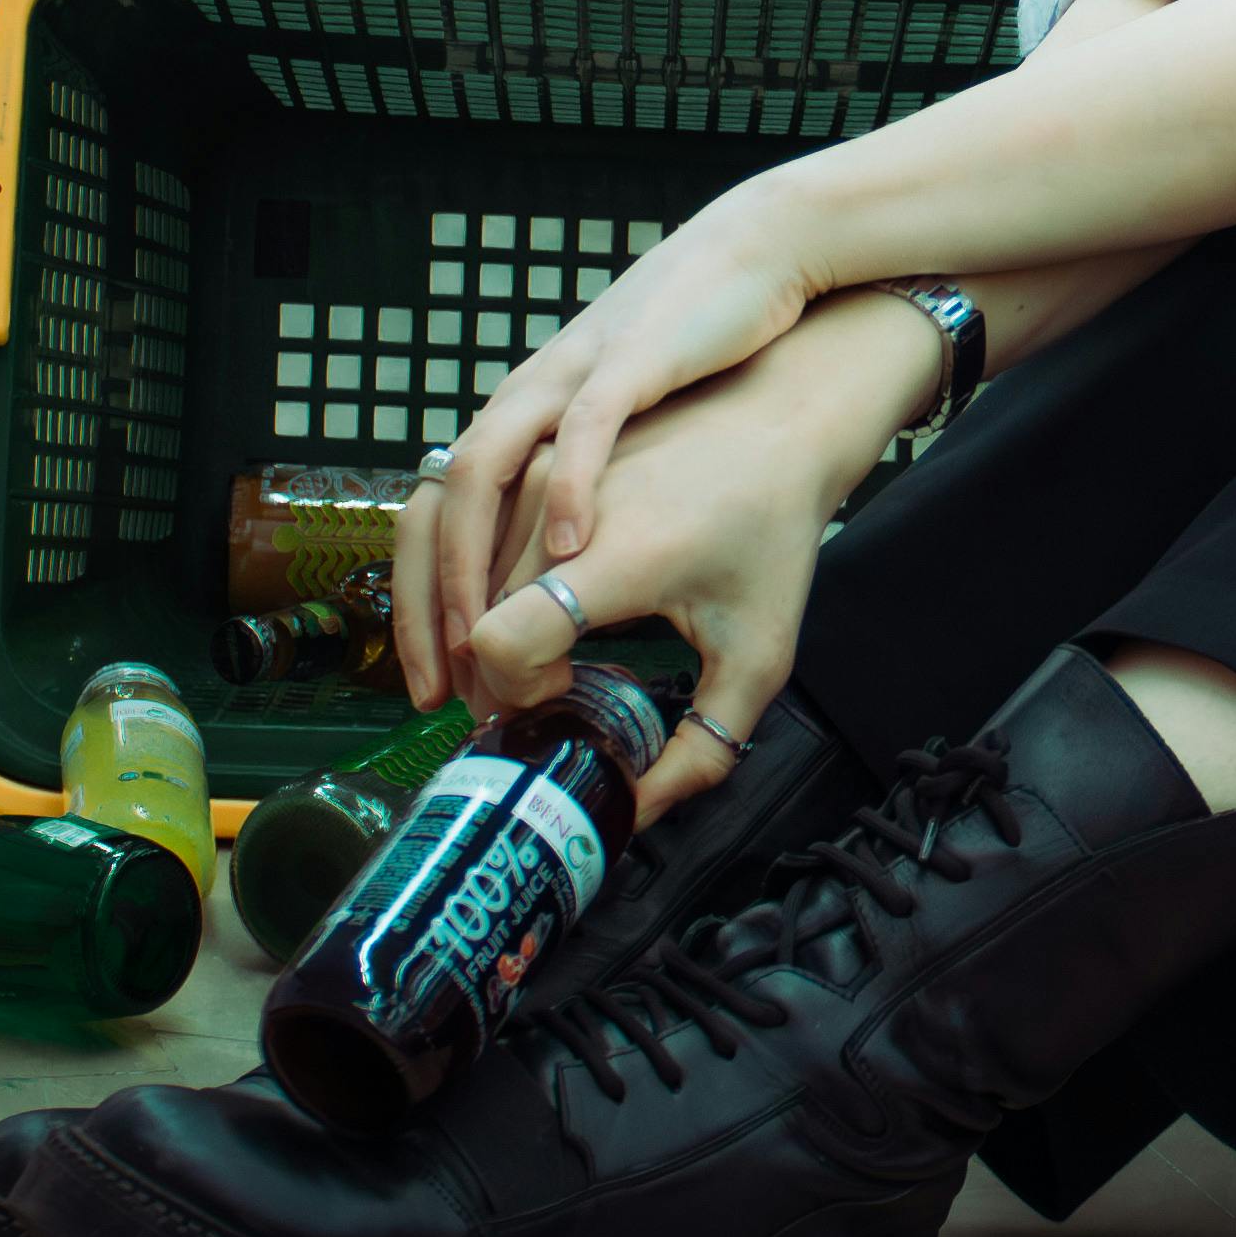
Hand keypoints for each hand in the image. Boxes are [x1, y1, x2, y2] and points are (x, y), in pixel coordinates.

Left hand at [419, 187, 828, 682]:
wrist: (753, 257)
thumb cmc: (693, 351)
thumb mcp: (618, 426)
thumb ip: (581, 483)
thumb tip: (560, 571)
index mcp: (518, 421)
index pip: (433, 518)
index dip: (419, 604)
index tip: (436, 679)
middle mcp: (523, 399)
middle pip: (438, 505)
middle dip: (429, 602)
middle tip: (441, 682)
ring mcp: (565, 375)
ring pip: (484, 470)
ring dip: (473, 560)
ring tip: (484, 635)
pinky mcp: (624, 357)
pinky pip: (581, 429)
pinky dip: (567, 490)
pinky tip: (572, 549)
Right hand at [444, 306, 940, 825]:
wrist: (777, 421)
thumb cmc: (773, 538)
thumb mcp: (757, 657)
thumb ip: (703, 751)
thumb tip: (634, 815)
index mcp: (615, 556)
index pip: (499, 638)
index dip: (513, 692)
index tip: (561, 705)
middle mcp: (557, 504)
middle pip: (468, 618)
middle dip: (488, 681)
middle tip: (534, 712)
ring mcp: (534, 470)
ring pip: (458, 574)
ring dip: (464, 634)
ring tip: (513, 674)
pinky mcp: (527, 455)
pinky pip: (464, 531)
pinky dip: (461, 585)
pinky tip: (500, 619)